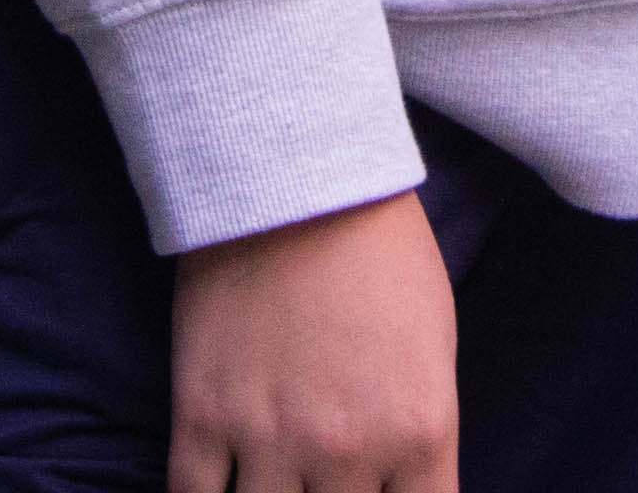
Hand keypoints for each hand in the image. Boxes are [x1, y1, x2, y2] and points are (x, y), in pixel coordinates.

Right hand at [167, 190, 454, 492]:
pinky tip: (220, 488)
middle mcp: (348, 451)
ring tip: (275, 483)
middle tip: (321, 483)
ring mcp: (270, 439)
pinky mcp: (202, 418)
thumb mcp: (435, 349)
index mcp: (420, 433)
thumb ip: (417, 437)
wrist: (293, 175)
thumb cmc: (379, 253)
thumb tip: (396, 489)